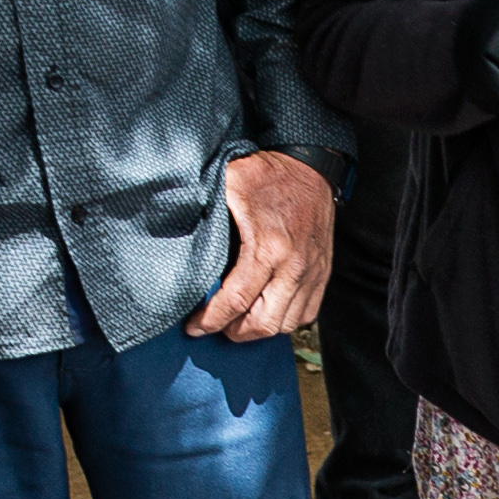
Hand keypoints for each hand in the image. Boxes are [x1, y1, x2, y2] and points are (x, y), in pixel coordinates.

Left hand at [188, 146, 337, 341]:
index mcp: (267, 247)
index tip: (194, 327)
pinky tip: (268, 311)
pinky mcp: (322, 274)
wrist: (311, 166)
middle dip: (235, 332)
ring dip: (260, 329)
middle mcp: (293, 266)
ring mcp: (311, 273)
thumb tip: (176, 232)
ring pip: (286, 324)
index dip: (211, 320)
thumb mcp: (228, 184)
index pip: (236, 300)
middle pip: (263, 323)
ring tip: (240, 321)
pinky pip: (306, 314)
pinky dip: (285, 320)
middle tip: (216, 326)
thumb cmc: (267, 175)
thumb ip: (205, 212)